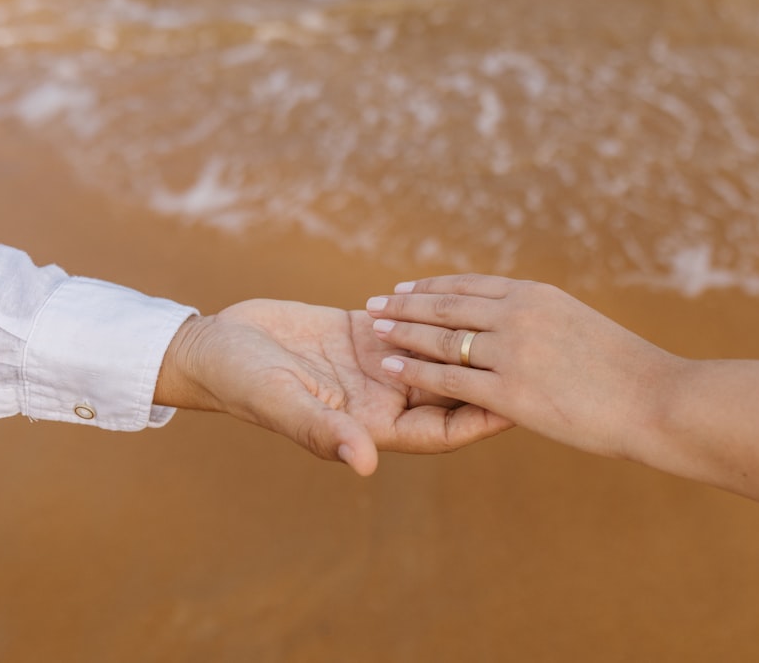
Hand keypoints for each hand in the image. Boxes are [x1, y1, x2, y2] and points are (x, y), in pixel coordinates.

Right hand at [154, 299, 512, 475]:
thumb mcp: (282, 402)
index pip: (444, 429)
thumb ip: (322, 430)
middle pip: (452, 393)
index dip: (483, 418)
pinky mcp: (367, 335)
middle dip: (491, 378)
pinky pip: (415, 327)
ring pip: (439, 357)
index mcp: (372, 426)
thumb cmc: (243, 383)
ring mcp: (377, 366)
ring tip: (517, 324)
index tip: (524, 404)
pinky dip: (437, 314)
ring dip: (469, 342)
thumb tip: (363, 462)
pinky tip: (466, 295)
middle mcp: (383, 399)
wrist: (217, 348)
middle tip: (541, 360)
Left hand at [365, 274, 677, 460]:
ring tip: (374, 329)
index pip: (471, 284)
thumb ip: (544, 321)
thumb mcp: (581, 326)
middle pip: (447, 304)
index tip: (406, 287)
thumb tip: (522, 322)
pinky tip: (390, 366)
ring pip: (441, 337)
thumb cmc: (627, 370)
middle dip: (406, 303)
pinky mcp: (510, 392)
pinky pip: (448, 378)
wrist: (656, 399)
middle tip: (375, 303)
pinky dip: (414, 370)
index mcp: (537, 296)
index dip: (433, 286)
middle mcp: (519, 315)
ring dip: (402, 331)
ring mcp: (512, 352)